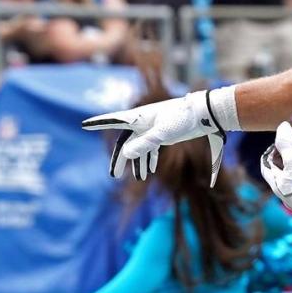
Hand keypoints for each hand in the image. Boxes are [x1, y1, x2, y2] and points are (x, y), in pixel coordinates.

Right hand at [82, 90, 227, 184]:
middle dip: (121, 158)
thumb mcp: (164, 133)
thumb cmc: (185, 118)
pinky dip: (149, 159)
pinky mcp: (165, 132)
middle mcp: (145, 121)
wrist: (207, 113)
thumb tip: (126, 154)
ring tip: (139, 179)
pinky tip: (149, 171)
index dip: (100, 123)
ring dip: (138, 162)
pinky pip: (151, 148)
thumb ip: (145, 143)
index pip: (115, 120)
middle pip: (127, 141)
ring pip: (140, 147)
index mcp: (141, 116)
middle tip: (114, 175)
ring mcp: (155, 127)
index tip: (84, 124)